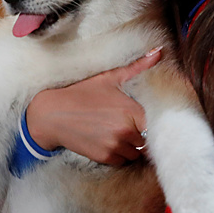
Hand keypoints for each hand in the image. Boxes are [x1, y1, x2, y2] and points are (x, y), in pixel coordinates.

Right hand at [25, 47, 162, 165]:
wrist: (54, 114)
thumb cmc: (83, 93)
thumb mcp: (110, 78)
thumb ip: (138, 66)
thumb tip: (159, 52)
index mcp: (131, 111)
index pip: (158, 124)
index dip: (156, 122)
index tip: (151, 119)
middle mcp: (126, 131)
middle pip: (148, 140)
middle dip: (143, 133)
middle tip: (132, 124)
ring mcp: (115, 146)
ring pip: (137, 153)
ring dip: (133, 146)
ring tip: (121, 132)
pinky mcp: (105, 157)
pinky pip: (124, 161)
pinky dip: (121, 154)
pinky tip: (111, 140)